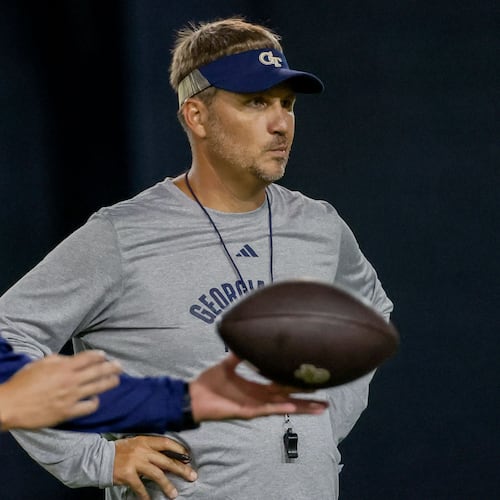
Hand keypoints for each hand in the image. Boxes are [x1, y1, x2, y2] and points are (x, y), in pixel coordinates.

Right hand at [0, 350, 121, 429]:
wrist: (11, 406)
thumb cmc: (23, 383)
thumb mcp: (40, 364)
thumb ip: (58, 360)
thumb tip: (70, 359)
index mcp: (64, 367)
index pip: (89, 358)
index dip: (99, 355)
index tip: (104, 355)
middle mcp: (71, 381)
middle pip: (99, 371)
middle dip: (112, 367)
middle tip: (120, 366)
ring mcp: (71, 397)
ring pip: (98, 388)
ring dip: (110, 383)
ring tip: (116, 380)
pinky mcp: (68, 412)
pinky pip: (89, 407)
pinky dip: (95, 402)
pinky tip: (96, 399)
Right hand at [113, 435, 197, 499]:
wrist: (100, 457)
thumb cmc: (121, 451)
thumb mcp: (136, 443)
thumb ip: (150, 448)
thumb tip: (168, 457)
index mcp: (145, 440)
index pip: (167, 443)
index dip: (179, 449)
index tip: (188, 457)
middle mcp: (142, 450)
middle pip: (166, 460)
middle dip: (181, 469)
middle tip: (192, 476)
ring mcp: (135, 462)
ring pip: (157, 474)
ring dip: (167, 485)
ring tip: (174, 493)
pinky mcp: (127, 474)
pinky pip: (140, 487)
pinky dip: (145, 495)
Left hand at [189, 353, 327, 421]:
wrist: (194, 395)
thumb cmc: (209, 383)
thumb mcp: (226, 364)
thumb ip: (238, 354)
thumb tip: (246, 339)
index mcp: (256, 387)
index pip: (281, 384)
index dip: (296, 383)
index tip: (311, 380)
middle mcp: (259, 397)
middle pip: (288, 397)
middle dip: (306, 399)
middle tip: (326, 399)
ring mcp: (255, 405)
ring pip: (284, 405)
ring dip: (301, 406)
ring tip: (320, 407)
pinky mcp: (247, 411)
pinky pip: (267, 409)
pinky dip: (281, 408)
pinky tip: (293, 406)